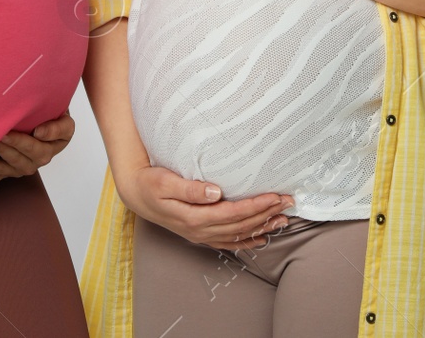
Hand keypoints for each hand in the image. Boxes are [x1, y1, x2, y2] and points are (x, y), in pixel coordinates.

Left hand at [0, 113, 75, 186]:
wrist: (48, 121)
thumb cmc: (55, 118)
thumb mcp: (65, 121)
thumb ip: (57, 128)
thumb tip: (38, 133)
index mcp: (50, 151)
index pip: (35, 148)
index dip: (21, 142)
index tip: (9, 133)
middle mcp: (36, 162)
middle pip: (17, 159)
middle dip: (3, 148)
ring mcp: (20, 168)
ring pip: (4, 169)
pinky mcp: (9, 170)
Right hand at [119, 164, 293, 252]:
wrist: (136, 193)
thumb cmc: (150, 183)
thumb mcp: (165, 182)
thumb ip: (189, 188)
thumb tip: (215, 192)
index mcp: (193, 218)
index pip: (233, 213)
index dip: (256, 206)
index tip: (275, 196)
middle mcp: (200, 230)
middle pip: (240, 225)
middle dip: (266, 214)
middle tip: (288, 202)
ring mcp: (200, 235)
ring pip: (238, 235)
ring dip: (262, 227)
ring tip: (283, 219)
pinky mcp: (200, 233)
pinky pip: (228, 241)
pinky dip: (247, 241)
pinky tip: (262, 238)